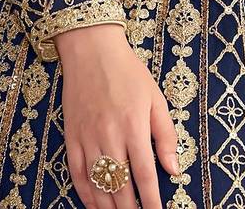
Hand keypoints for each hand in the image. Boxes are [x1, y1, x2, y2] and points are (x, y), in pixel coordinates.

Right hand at [55, 22, 178, 208]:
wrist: (92, 50)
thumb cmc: (128, 72)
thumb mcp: (156, 98)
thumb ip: (166, 135)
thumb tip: (173, 169)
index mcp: (134, 125)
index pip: (145, 174)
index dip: (151, 201)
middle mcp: (110, 135)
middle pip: (120, 186)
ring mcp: (87, 137)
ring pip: (98, 185)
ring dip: (109, 208)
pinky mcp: (71, 136)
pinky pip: (77, 173)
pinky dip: (86, 194)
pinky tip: (95, 204)